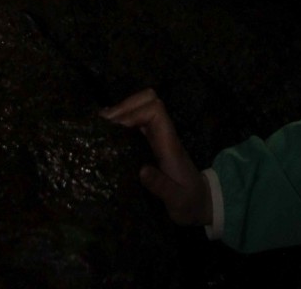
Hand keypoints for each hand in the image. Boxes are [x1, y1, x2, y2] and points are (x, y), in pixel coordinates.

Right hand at [101, 88, 212, 226]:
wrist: (200, 202)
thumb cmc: (189, 200)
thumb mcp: (177, 200)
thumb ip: (161, 186)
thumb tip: (142, 170)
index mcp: (169, 142)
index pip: (155, 110)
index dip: (134, 112)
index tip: (115, 127)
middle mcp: (163, 133)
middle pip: (148, 100)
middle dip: (124, 106)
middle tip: (103, 123)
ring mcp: (157, 136)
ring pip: (141, 107)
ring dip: (120, 112)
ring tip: (100, 125)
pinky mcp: (150, 142)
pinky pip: (136, 122)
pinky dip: (121, 122)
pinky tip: (107, 133)